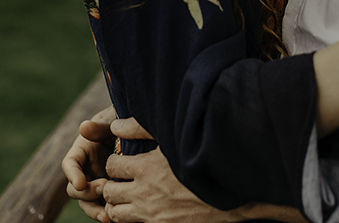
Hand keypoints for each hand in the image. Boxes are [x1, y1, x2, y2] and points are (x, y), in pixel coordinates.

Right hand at [62, 105, 116, 219]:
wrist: (138, 133)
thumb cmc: (122, 122)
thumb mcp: (112, 121)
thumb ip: (100, 126)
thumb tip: (84, 127)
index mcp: (82, 152)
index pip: (70, 164)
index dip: (72, 175)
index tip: (80, 183)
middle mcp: (87, 170)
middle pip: (76, 189)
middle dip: (87, 193)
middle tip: (105, 188)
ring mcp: (98, 183)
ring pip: (89, 203)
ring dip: (96, 211)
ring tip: (108, 216)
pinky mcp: (111, 193)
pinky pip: (106, 207)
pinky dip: (110, 214)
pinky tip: (118, 219)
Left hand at [100, 118, 235, 222]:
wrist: (229, 194)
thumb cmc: (201, 160)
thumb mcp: (172, 139)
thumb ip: (141, 129)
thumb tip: (115, 125)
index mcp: (145, 168)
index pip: (111, 165)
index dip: (115, 162)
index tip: (124, 161)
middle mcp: (144, 193)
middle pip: (108, 191)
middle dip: (112, 183)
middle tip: (122, 180)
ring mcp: (151, 214)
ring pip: (116, 213)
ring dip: (118, 204)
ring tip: (129, 196)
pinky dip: (133, 218)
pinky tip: (144, 209)